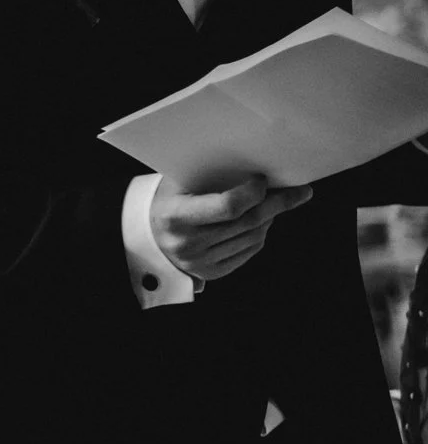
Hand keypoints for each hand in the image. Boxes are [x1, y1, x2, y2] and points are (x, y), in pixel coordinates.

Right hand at [149, 174, 312, 282]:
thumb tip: (259, 169)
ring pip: (254, 237)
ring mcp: (199, 262)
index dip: (252, 192)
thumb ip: (212, 178)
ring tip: (276, 203)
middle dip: (278, 204)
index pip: (227, 206)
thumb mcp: (179, 183)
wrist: (144, 236)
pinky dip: (261, 234)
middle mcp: (187, 244)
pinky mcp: (210, 273)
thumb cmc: (167, 199)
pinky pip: (249, 251)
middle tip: (299, 191)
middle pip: (248, 222)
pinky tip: (261, 221)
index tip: (263, 179)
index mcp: (176, 217)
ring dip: (271, 218)